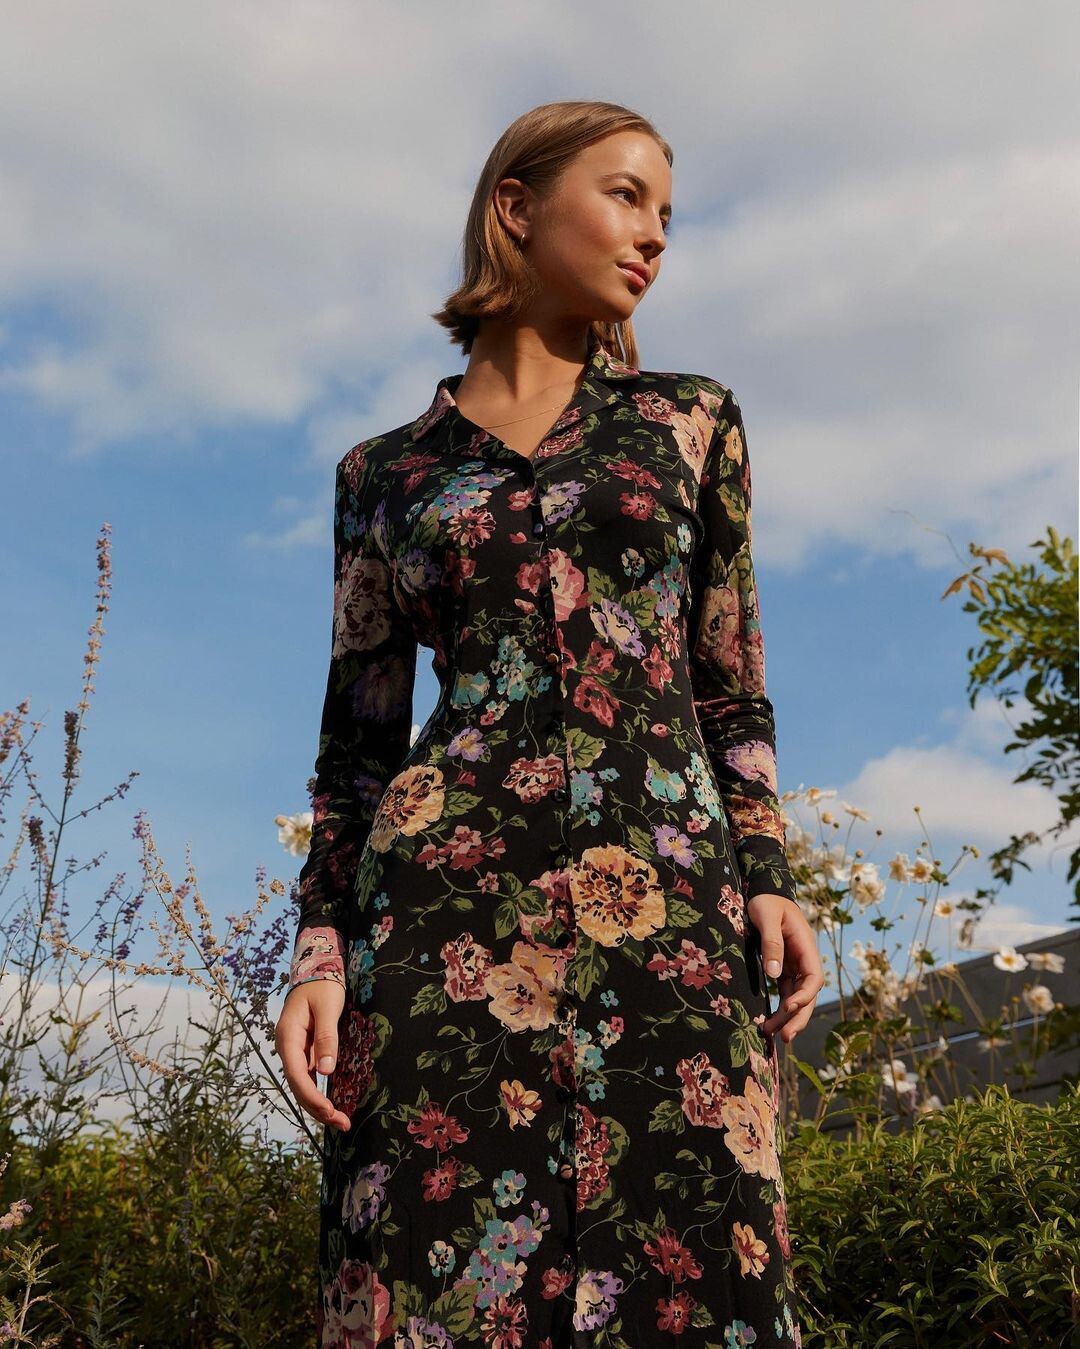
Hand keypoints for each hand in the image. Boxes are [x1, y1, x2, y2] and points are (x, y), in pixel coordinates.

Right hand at [275, 979, 351, 1132]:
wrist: (316, 968)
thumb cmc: (322, 985)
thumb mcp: (327, 1008)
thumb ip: (326, 1037)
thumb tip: (325, 1071)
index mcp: (288, 1036)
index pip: (297, 1075)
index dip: (312, 1097)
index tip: (330, 1112)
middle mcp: (287, 1047)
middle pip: (298, 1085)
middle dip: (317, 1108)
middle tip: (342, 1124)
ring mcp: (295, 1049)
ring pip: (303, 1083)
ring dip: (318, 1103)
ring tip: (340, 1120)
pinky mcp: (304, 1049)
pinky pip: (309, 1075)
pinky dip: (319, 1091)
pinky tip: (331, 1103)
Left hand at [746, 893, 824, 1044]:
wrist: (764, 891)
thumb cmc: (766, 901)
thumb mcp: (766, 916)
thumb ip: (772, 943)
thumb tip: (775, 975)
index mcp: (806, 946)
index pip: (814, 977)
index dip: (805, 995)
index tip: (789, 1006)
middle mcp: (804, 959)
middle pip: (807, 994)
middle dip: (798, 1016)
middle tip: (785, 1038)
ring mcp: (794, 965)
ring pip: (796, 997)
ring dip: (787, 1017)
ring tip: (770, 1034)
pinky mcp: (783, 968)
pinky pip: (785, 992)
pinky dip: (779, 1008)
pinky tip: (769, 1023)